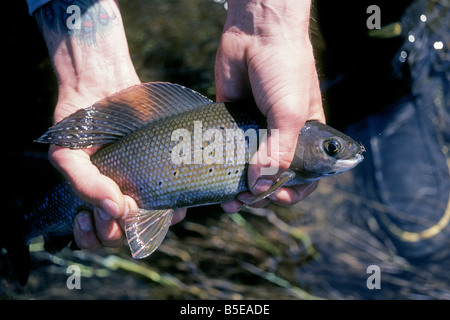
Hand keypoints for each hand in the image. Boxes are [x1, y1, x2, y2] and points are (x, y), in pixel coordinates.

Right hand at [35, 0, 186, 249]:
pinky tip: (165, 199)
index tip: (87, 217)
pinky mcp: (167, 172)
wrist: (103, 86)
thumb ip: (83, 183)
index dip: (93, 236)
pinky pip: (177, 200)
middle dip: (116, 232)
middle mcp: (123, 197)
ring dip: (147, 225)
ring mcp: (146, 187)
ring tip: (137, 205)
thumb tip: (114, 208)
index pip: (98, 236)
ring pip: (153, 225)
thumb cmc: (81, 124)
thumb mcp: (67, 153)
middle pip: (125, 236)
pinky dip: (174, 207)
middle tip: (113, 209)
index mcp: (97, 199)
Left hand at [215, 0, 325, 212]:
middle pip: (272, 176)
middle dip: (260, 194)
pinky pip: (226, 149)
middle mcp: (280, 136)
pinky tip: (213, 176)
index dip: (294, 191)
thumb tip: (260, 186)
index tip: (276, 197)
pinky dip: (221, 166)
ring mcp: (255, 130)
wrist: (256, 33)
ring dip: (238, 187)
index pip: (305, 174)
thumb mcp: (290, 113)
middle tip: (245, 199)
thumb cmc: (285, 69)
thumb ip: (278, 151)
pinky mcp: (231, 121)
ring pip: (247, 169)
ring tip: (228, 199)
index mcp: (305, 136)